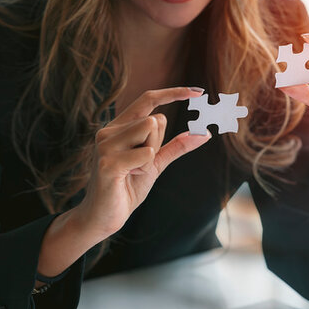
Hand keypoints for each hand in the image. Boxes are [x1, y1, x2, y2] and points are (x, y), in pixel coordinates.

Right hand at [75, 87, 209, 240]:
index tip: (198, 91)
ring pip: (150, 131)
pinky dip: (145, 167)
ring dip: (151, 156)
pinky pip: (146, 153)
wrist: (104, 216)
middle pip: (155, 120)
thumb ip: (176, 147)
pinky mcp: (108, 162)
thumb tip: (204, 134)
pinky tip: (128, 178)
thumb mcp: (156, 164)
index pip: (148, 100)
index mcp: (119, 127)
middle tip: (141, 165)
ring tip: (133, 171)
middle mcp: (108, 131)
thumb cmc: (127, 188)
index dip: (173, 93)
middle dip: (158, 143)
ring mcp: (105, 145)